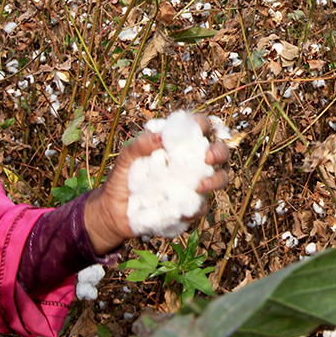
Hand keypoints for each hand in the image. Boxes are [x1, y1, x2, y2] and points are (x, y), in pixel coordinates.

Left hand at [84, 115, 230, 254]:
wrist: (115, 211)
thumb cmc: (121, 178)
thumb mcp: (126, 158)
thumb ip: (140, 145)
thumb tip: (159, 136)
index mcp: (177, 144)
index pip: (198, 128)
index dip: (203, 124)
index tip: (200, 129)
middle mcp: (190, 162)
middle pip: (219, 151)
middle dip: (220, 152)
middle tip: (208, 157)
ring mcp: (193, 184)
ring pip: (220, 177)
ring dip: (216, 179)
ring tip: (200, 186)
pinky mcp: (190, 205)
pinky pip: (202, 206)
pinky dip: (195, 207)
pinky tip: (182, 210)